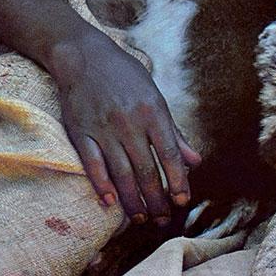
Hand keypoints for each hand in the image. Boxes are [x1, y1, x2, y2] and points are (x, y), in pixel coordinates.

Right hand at [49, 28, 201, 224]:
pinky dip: (102, 185)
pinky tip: (111, 202)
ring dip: (132, 199)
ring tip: (141, 218)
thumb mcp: (156, 96)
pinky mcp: (80, 132)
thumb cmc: (125, 76)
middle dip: (157, 198)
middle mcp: (130, 122)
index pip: (170, 154)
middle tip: (162, 219)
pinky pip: (92, 164)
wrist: (84, 56)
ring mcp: (103, 128)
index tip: (183, 201)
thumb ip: (174, 132)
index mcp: (153, 111)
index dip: (178, 180)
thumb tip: (195, 160)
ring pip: (121, 173)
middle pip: (146, 169)